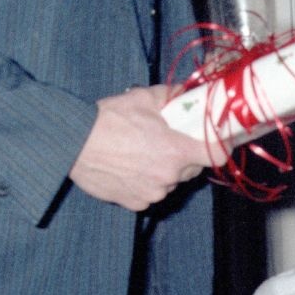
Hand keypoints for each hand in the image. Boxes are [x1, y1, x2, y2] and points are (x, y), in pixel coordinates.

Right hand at [70, 85, 211, 210]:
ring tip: (144, 152)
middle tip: (172, 140)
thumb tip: (190, 91)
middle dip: (188, 155)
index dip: (221, 146)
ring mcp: (152, 193)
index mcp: (176, 151)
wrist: (73, 143)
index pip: (216, 155)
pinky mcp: (135, 203)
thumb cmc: (109, 119)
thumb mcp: (145, 97)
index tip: (220, 139)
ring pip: (171, 181)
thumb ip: (174, 95)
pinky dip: (147, 182)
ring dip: (166, 169)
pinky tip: (131, 166)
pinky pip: (151, 192)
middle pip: (193, 168)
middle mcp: (168, 177)